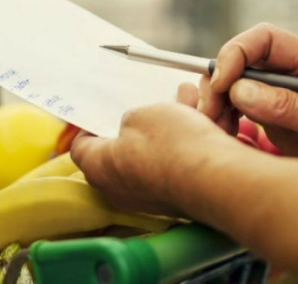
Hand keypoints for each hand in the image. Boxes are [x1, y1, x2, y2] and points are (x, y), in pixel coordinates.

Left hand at [71, 101, 228, 215]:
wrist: (216, 179)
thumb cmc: (171, 146)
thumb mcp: (142, 114)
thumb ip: (131, 119)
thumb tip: (134, 127)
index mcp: (99, 168)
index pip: (81, 148)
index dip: (89, 126)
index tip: (102, 112)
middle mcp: (120, 190)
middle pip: (120, 151)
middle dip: (139, 123)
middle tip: (149, 105)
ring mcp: (149, 197)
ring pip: (154, 155)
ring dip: (168, 127)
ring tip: (186, 100)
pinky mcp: (177, 197)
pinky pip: (176, 164)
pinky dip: (186, 142)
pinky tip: (201, 117)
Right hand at [199, 23, 297, 159]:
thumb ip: (287, 106)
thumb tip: (241, 90)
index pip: (267, 39)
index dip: (238, 52)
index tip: (222, 82)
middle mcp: (297, 72)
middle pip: (245, 61)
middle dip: (221, 82)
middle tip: (210, 111)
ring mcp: (284, 94)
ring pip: (237, 85)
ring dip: (219, 103)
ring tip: (217, 129)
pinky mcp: (276, 116)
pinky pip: (240, 109)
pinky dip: (226, 119)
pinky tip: (225, 134)